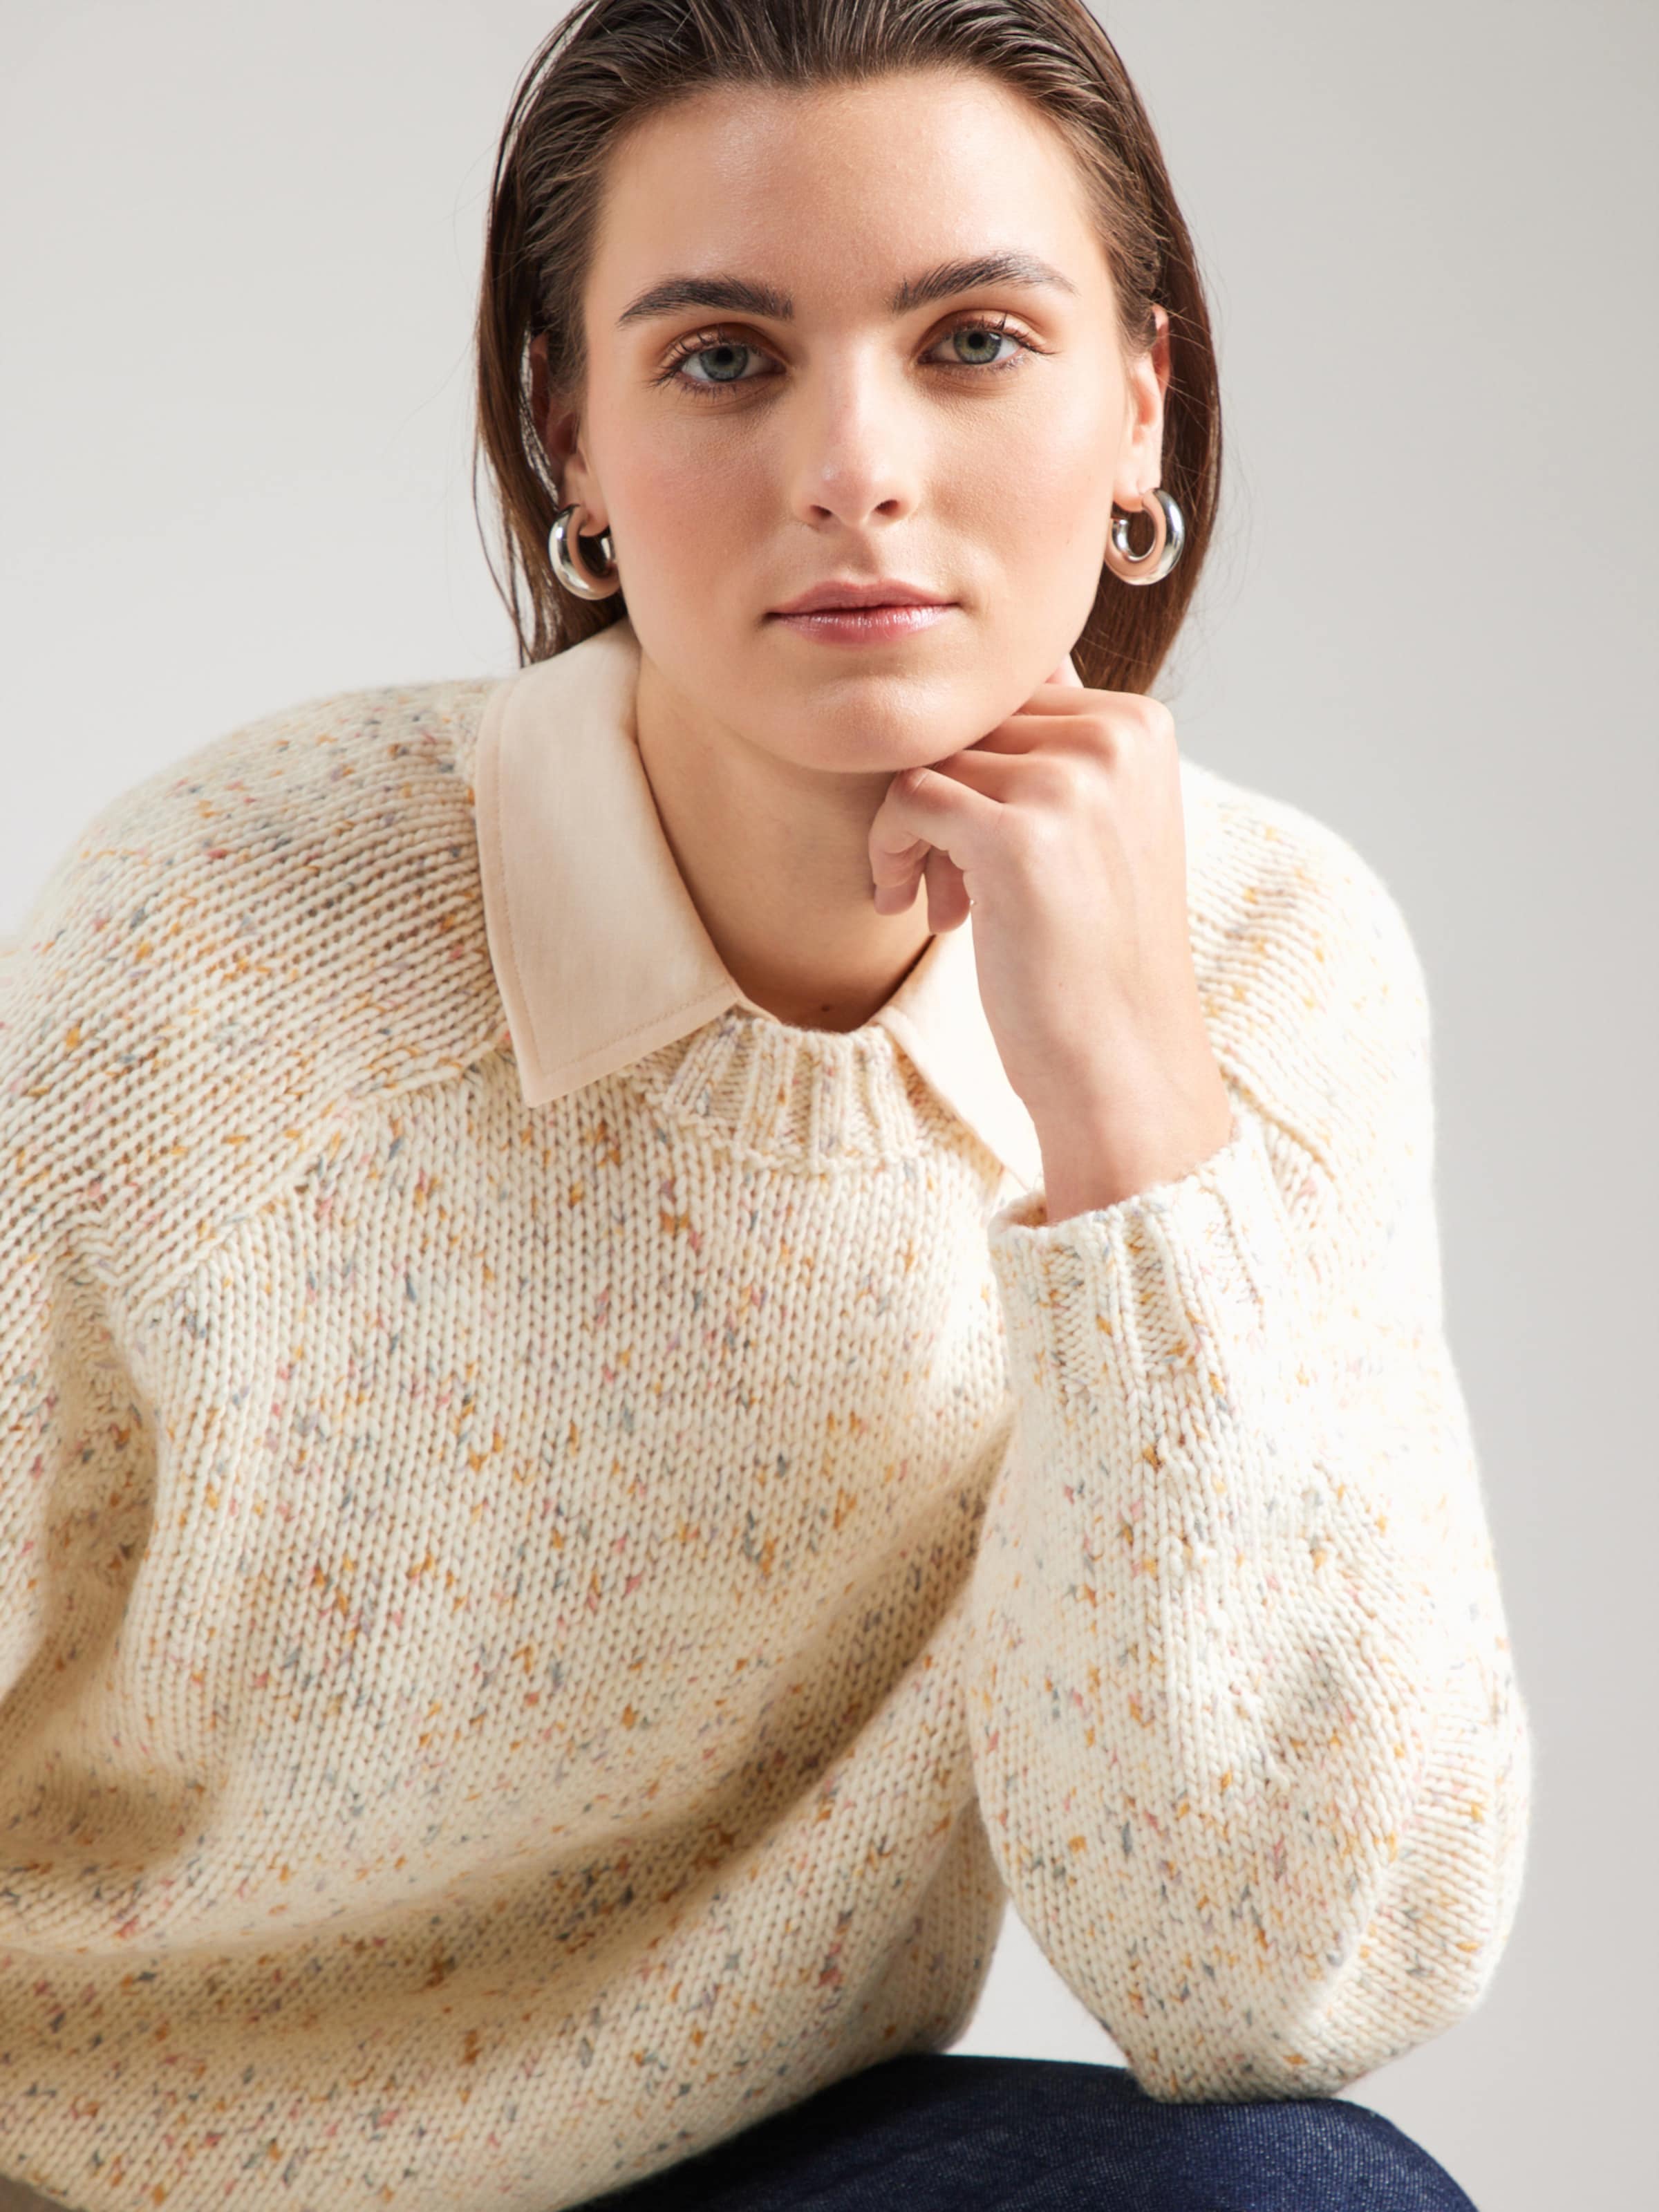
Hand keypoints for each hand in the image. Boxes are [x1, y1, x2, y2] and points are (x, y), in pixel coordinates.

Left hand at [866, 654, 1233, 1210]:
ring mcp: (1069, 783)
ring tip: (945, 908)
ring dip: (916, 837)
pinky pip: (906, 800)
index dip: (979, 771)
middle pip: (968, 727)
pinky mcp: (1016, 836)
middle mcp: (1116, 737)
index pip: (1011, 697)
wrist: (1123, 1061)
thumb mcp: (1095, 828)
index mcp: (1143, 724)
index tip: (981, 850)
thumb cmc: (1094, 954)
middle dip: (945, 804)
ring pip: (931, 763)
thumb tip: (968, 686)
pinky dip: (891, 852)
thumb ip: (1050, 749)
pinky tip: (913, 911)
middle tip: (952, 891)